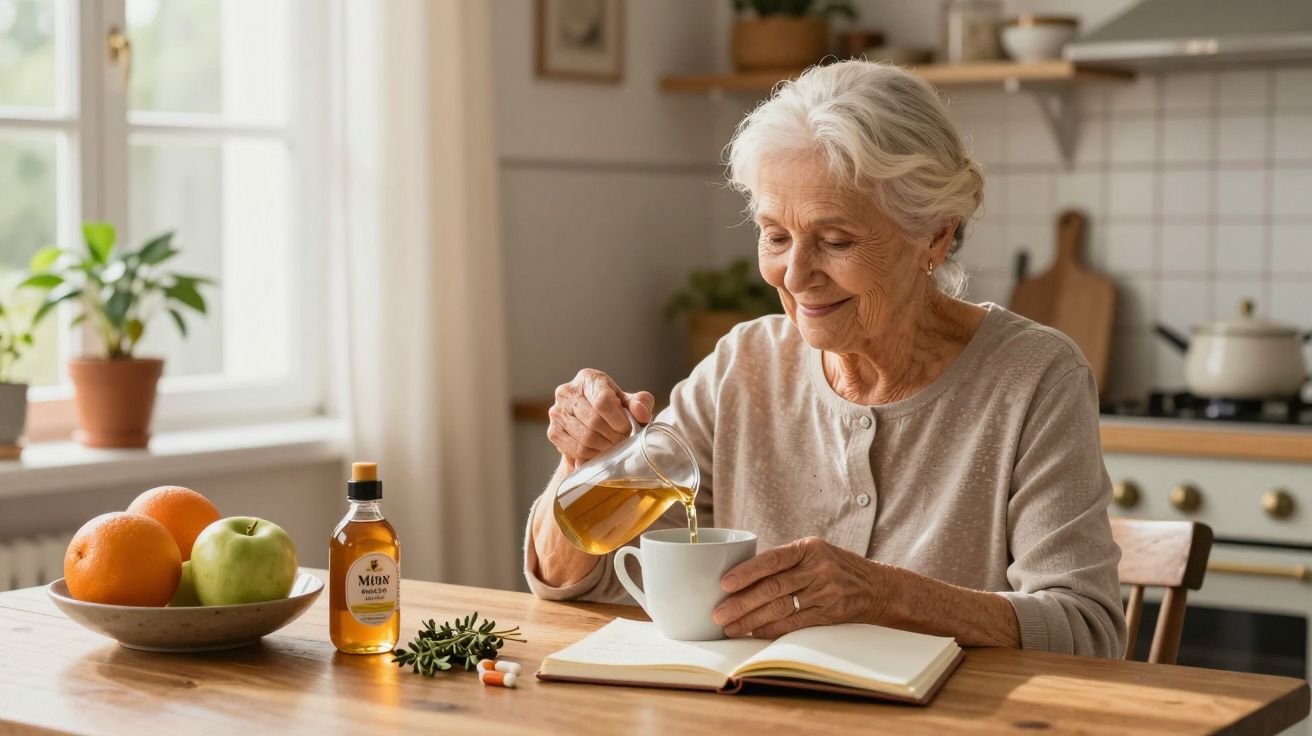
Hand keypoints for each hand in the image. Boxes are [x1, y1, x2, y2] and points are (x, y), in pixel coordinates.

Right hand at [547, 368, 654, 466]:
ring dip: (604, 446)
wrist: (591, 424)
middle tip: (622, 440)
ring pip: (585, 437)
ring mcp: (557, 412)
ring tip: (613, 445)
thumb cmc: (614, 409)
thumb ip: (640, 403)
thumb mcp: (630, 402)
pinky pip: (575, 449)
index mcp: (588, 378)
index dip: (618, 420)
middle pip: (594, 421)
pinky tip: (600, 450)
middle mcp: (567, 391)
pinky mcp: (553, 431)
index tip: (628, 429)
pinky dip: (592, 454)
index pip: (603, 401)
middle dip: (613, 435)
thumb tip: (641, 412)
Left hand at [712, 537, 889, 638]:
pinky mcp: (830, 614)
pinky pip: (795, 624)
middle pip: (773, 588)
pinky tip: (754, 633)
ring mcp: (826, 592)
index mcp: (809, 548)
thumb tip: (740, 575)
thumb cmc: (835, 566)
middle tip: (719, 613)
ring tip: (730, 627)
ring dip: (752, 620)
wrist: (877, 587)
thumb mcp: (814, 552)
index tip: (724, 583)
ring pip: (781, 608)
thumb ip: (784, 561)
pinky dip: (772, 629)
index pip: (773, 559)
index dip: (747, 571)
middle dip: (742, 602)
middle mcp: (818, 569)